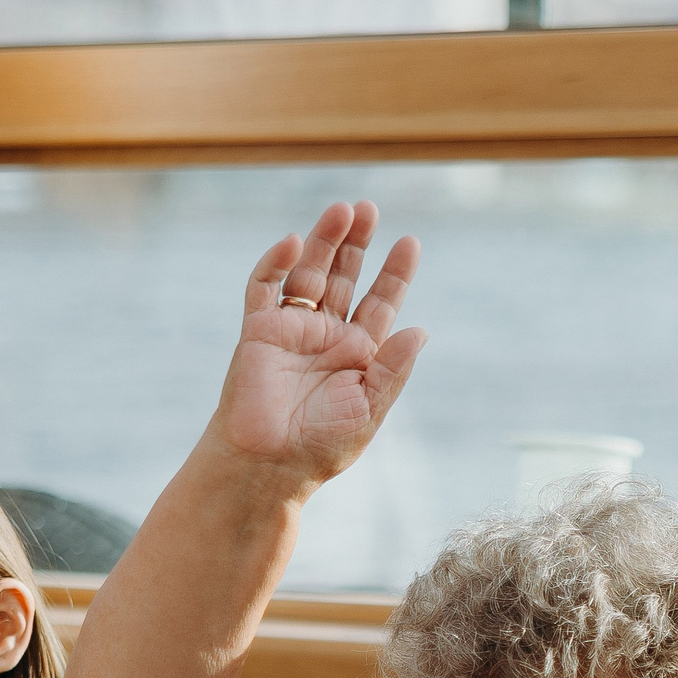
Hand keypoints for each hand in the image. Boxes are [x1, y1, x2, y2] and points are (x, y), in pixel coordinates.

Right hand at [206, 201, 426, 489]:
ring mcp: (291, 330)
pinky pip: (265, 288)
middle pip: (345, 277)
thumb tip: (420, 330)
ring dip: (324, 242)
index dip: (395, 272)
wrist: (267, 467)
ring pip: (309, 273)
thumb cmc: (320, 447)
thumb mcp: (370, 408)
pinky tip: (293, 242)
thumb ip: (393, 369)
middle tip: (369, 209)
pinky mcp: (257, 331)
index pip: (380, 302)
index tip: (410, 242)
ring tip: (343, 210)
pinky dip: (275, 263)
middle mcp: (326, 336)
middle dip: (357, 243)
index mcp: (357, 354)